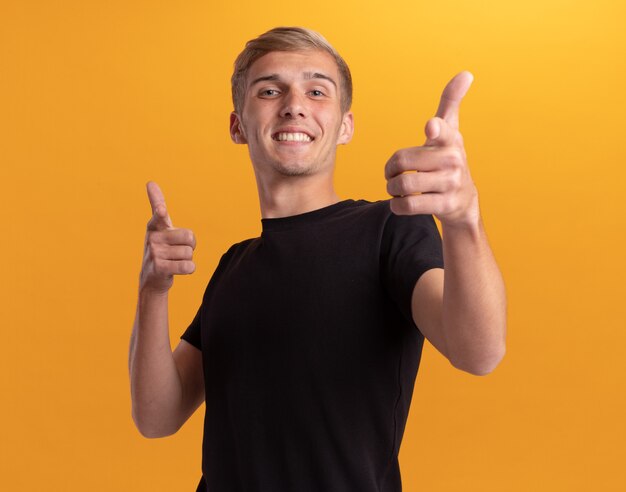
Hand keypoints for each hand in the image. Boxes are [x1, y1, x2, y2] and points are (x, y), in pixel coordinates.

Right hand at [140, 181, 195, 293]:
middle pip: (190, 236)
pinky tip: (178, 269)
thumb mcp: (159, 226)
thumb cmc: (161, 247)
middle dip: (190, 246)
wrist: (151, 278)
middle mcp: (153, 238)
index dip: (161, 213)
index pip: (159, 216)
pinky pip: (188, 266)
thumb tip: (150, 182)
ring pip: (189, 252)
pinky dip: (188, 269)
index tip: (162, 210)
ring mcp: (154, 253)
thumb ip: (157, 205)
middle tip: (177, 250)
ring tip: (174, 260)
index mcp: (155, 225)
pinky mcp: (159, 269)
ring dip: (187, 258)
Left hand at [384, 71, 478, 228]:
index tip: (430, 127)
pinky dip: (396, 204)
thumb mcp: (451, 132)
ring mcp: (450, 184)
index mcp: (450, 140)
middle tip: (392, 174)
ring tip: (396, 188)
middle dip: (389, 170)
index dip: (434, 129)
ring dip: (392, 188)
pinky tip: (400, 201)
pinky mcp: (444, 206)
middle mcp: (453, 160)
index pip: (442, 130)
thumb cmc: (448, 160)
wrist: (462, 201)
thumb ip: (451, 103)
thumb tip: (466, 73)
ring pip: (403, 185)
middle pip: (402, 162)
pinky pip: (407, 205)